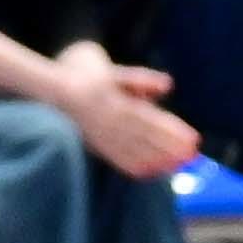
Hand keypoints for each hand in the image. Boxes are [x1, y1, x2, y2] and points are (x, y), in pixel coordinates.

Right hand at [53, 47, 199, 178]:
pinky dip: (134, 165)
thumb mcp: (112, 71)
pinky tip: (151, 172)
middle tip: (192, 155)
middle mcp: (107, 120)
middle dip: (169, 147)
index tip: (193, 138)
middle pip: (144, 137)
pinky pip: (115, 158)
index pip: (149, 118)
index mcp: (113, 100)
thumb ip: (140, 79)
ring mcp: (99, 134)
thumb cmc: (84, 75)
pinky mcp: (93, 144)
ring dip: (157, 159)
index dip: (172, 129)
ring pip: (132, 150)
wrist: (49, 89)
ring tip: (178, 165)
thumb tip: (168, 85)